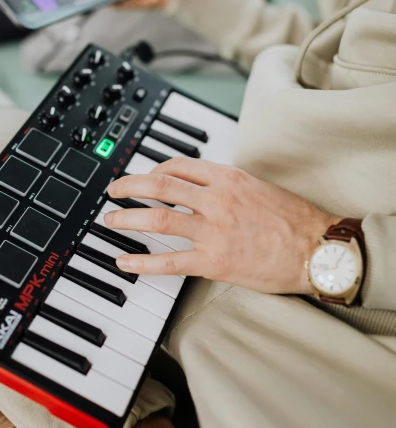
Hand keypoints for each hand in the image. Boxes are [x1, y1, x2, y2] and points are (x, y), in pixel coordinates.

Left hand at [106, 158, 339, 294]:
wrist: (317, 248)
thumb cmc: (294, 219)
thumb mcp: (258, 187)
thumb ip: (226, 184)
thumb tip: (200, 186)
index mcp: (228, 178)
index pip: (178, 165)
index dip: (154, 169)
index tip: (144, 178)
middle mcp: (217, 200)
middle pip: (160, 186)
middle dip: (129, 186)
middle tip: (114, 191)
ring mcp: (214, 231)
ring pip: (158, 220)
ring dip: (128, 219)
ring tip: (111, 220)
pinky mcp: (215, 262)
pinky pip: (170, 261)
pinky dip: (142, 262)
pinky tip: (124, 262)